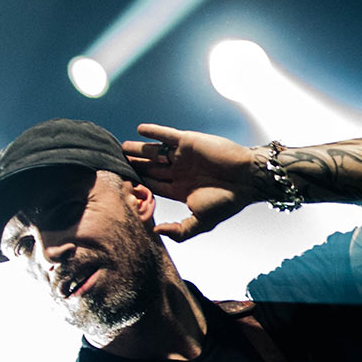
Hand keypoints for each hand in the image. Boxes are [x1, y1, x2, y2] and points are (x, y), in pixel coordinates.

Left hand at [122, 123, 266, 240]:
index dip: (139, 184)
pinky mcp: (187, 141)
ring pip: (155, 152)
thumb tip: (156, 231)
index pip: (154, 186)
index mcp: (181, 190)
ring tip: (122, 147)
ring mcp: (183, 156)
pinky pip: (166, 135)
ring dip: (139, 149)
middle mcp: (180, 172)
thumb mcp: (202, 222)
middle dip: (135, 165)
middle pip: (151, 168)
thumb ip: (180, 231)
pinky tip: (140, 130)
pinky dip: (153, 132)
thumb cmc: (227, 201)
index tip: (121, 182)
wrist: (246, 179)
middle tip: (115, 162)